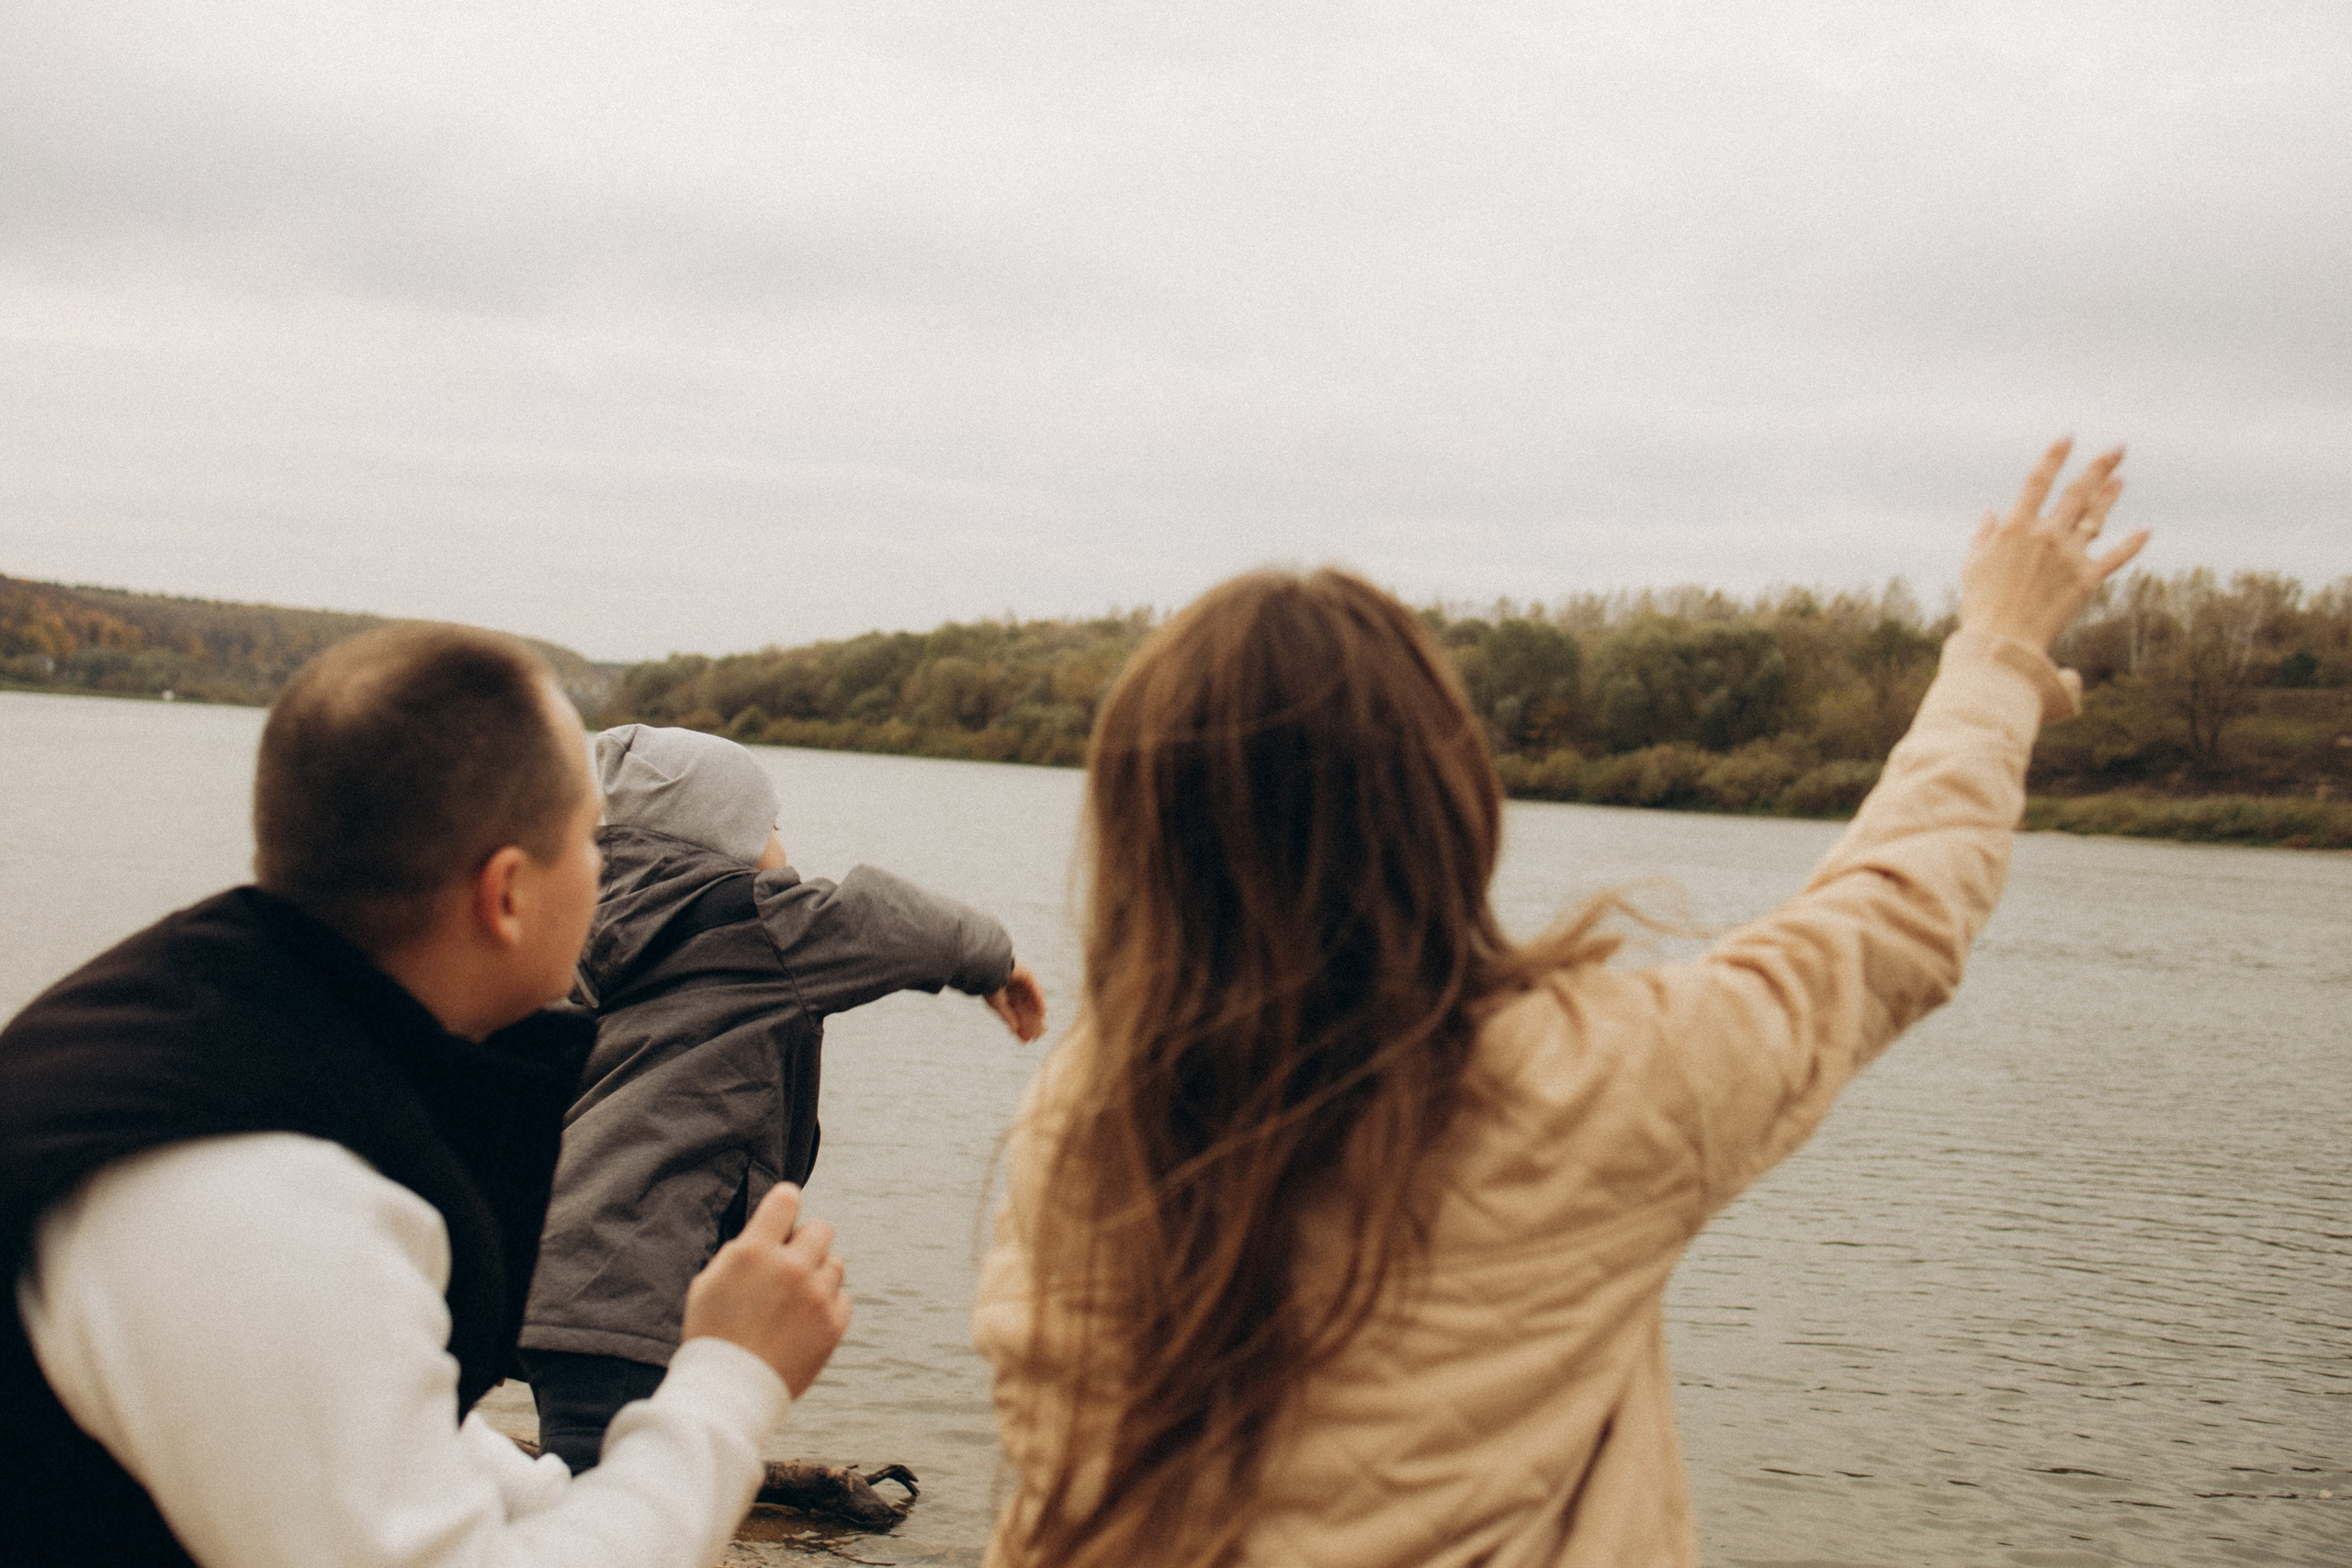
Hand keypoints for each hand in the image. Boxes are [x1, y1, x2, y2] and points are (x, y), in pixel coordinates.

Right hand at [681, 1184, 849, 1398]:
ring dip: (818, 1275)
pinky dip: (828, 1306)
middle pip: (821, 1229)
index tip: (782, 1221)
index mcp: (754, 1251)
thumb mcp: (710, 1281)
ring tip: (793, 1301)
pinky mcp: (834, 1324)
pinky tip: (803, 1323)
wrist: (729, 1392)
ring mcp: (816, 1296)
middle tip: (788, 1267)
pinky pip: (843, 1297)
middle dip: (806, 1243)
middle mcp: (790, 1268)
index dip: (785, 1206)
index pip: (787, 1198)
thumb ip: (744, 1249)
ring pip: (835, 1263)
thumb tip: (771, 1229)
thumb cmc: (712, 1335)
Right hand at [983, 961, 1046, 1041]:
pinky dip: (1039, 1003)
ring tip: (1041, 1030)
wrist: (989, 968)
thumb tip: (1014, 1031)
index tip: (1025, 1041)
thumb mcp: (997, 1005)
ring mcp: (1022, 984)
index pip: (1015, 1015)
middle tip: (1036, 1037)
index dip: (1021, 1028)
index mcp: (1004, 997)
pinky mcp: (1028, 977)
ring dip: (1036, 1017)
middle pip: (1025, 1011)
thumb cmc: (988, 985)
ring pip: (1032, 1004)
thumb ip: (1007, 1017)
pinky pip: (1036, 992)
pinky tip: (1042, 1014)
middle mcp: (1014, 991)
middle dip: (1030, 1024)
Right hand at [1960, 438, 2149, 659]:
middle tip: (2118, 447)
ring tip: (2121, 477)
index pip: (2038, 482)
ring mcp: (2069, 556)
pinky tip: (2146, 530)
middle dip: (2099, 467)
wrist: (2003, 642)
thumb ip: (1984, 534)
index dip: (2054, 457)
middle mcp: (2047, 535)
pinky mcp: (2087, 580)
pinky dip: (2132, 544)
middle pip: (2078, 492)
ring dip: (2111, 495)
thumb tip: (1992, 511)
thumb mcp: (1973, 564)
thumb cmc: (1981, 604)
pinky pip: (2114, 557)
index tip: (2068, 437)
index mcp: (2016, 527)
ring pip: (2096, 517)